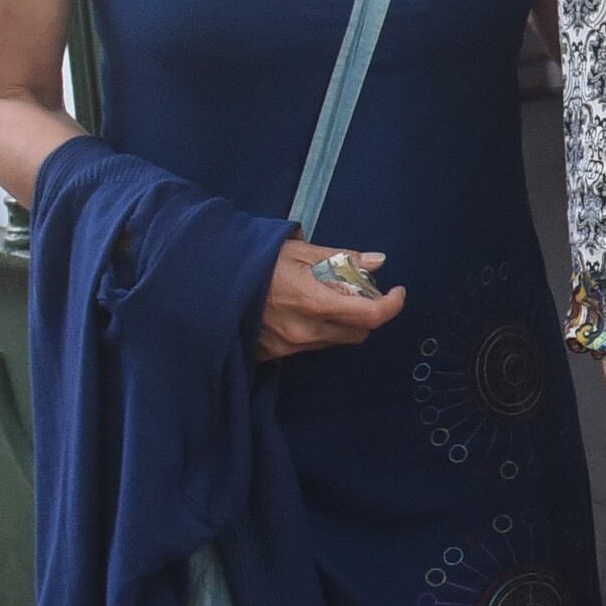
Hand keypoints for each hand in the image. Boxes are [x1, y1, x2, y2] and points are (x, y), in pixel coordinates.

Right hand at [254, 239, 402, 360]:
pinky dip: (318, 330)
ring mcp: (289, 346)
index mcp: (314, 302)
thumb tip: (378, 261)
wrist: (208, 283)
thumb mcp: (299, 250)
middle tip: (356, 290)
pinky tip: (301, 310)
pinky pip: (311, 346)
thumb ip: (342, 259)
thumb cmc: (255, 261)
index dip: (391, 305)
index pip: (370, 316)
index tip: (396, 292)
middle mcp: (305, 331)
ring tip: (324, 296)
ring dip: (341, 322)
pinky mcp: (275, 355)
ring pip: (335, 340)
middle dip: (366, 312)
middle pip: (358, 332)